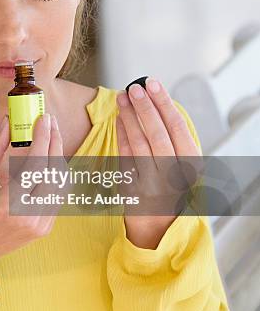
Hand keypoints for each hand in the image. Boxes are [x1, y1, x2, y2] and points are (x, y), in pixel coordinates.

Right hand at [0, 111, 64, 297]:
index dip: (43, 138)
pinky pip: (57, 196)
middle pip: (53, 172)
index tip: (44, 118)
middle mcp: (28, 215)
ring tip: (50, 136)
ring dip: (58, 157)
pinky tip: (49, 160)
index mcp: (7, 203)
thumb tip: (7, 121)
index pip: (35, 165)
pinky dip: (56, 175)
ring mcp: (39, 224)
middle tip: (50, 121)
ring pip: (60, 183)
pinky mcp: (45, 228)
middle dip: (54, 141)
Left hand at [116, 77, 200, 248]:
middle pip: (157, 135)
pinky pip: (125, 158)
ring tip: (122, 98)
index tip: (152, 83)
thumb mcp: (183, 164)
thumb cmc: (172, 186)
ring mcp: (152, 185)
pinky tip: (119, 119)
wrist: (160, 226)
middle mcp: (174, 177)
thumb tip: (155, 100)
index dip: (164, 103)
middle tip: (134, 88)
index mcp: (191, 166)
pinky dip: (121, 136)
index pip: (178, 128)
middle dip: (145, 108)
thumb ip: (174, 138)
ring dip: (129, 118)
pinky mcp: (133, 191)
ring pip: (139, 145)